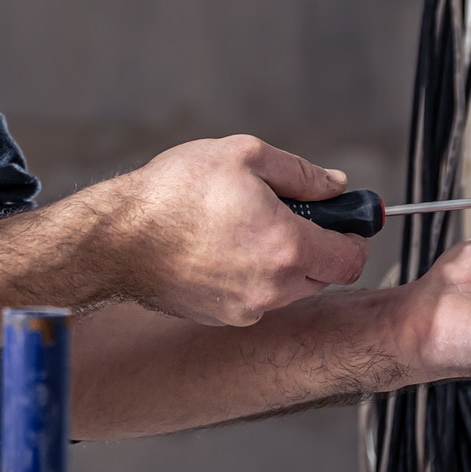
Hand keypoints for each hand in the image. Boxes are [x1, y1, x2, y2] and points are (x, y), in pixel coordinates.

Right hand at [98, 135, 371, 326]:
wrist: (116, 239)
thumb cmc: (174, 192)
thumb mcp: (243, 155)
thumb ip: (300, 172)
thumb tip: (335, 185)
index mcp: (287, 246)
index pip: (351, 258)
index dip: (354, 236)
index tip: (342, 220)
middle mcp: (273, 288)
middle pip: (323, 276)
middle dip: (316, 247)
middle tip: (286, 214)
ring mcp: (246, 308)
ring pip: (288, 289)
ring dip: (282, 263)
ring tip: (243, 228)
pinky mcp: (220, 317)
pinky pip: (254, 299)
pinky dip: (250, 277)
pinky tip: (218, 248)